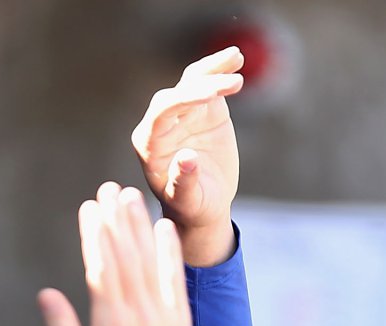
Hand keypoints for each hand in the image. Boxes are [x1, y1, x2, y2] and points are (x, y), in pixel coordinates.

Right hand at [39, 183, 197, 325]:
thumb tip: (45, 293)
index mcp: (110, 322)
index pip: (100, 267)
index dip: (93, 234)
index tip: (88, 208)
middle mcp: (137, 312)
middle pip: (124, 255)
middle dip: (114, 219)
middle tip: (107, 189)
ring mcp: (162, 313)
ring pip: (148, 259)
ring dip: (139, 225)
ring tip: (130, 196)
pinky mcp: (180, 318)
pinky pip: (174, 277)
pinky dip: (169, 250)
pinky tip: (163, 227)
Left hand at [131, 47, 242, 266]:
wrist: (203, 204)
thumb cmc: (191, 207)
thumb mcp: (188, 201)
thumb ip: (183, 182)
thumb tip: (187, 159)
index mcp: (149, 145)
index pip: (162, 113)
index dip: (185, 100)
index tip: (212, 95)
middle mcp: (160, 124)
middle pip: (178, 94)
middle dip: (204, 86)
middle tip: (233, 84)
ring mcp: (181, 114)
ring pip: (192, 81)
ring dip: (213, 69)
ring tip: (236, 58)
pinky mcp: (200, 109)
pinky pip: (207, 82)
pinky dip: (220, 70)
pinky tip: (236, 58)